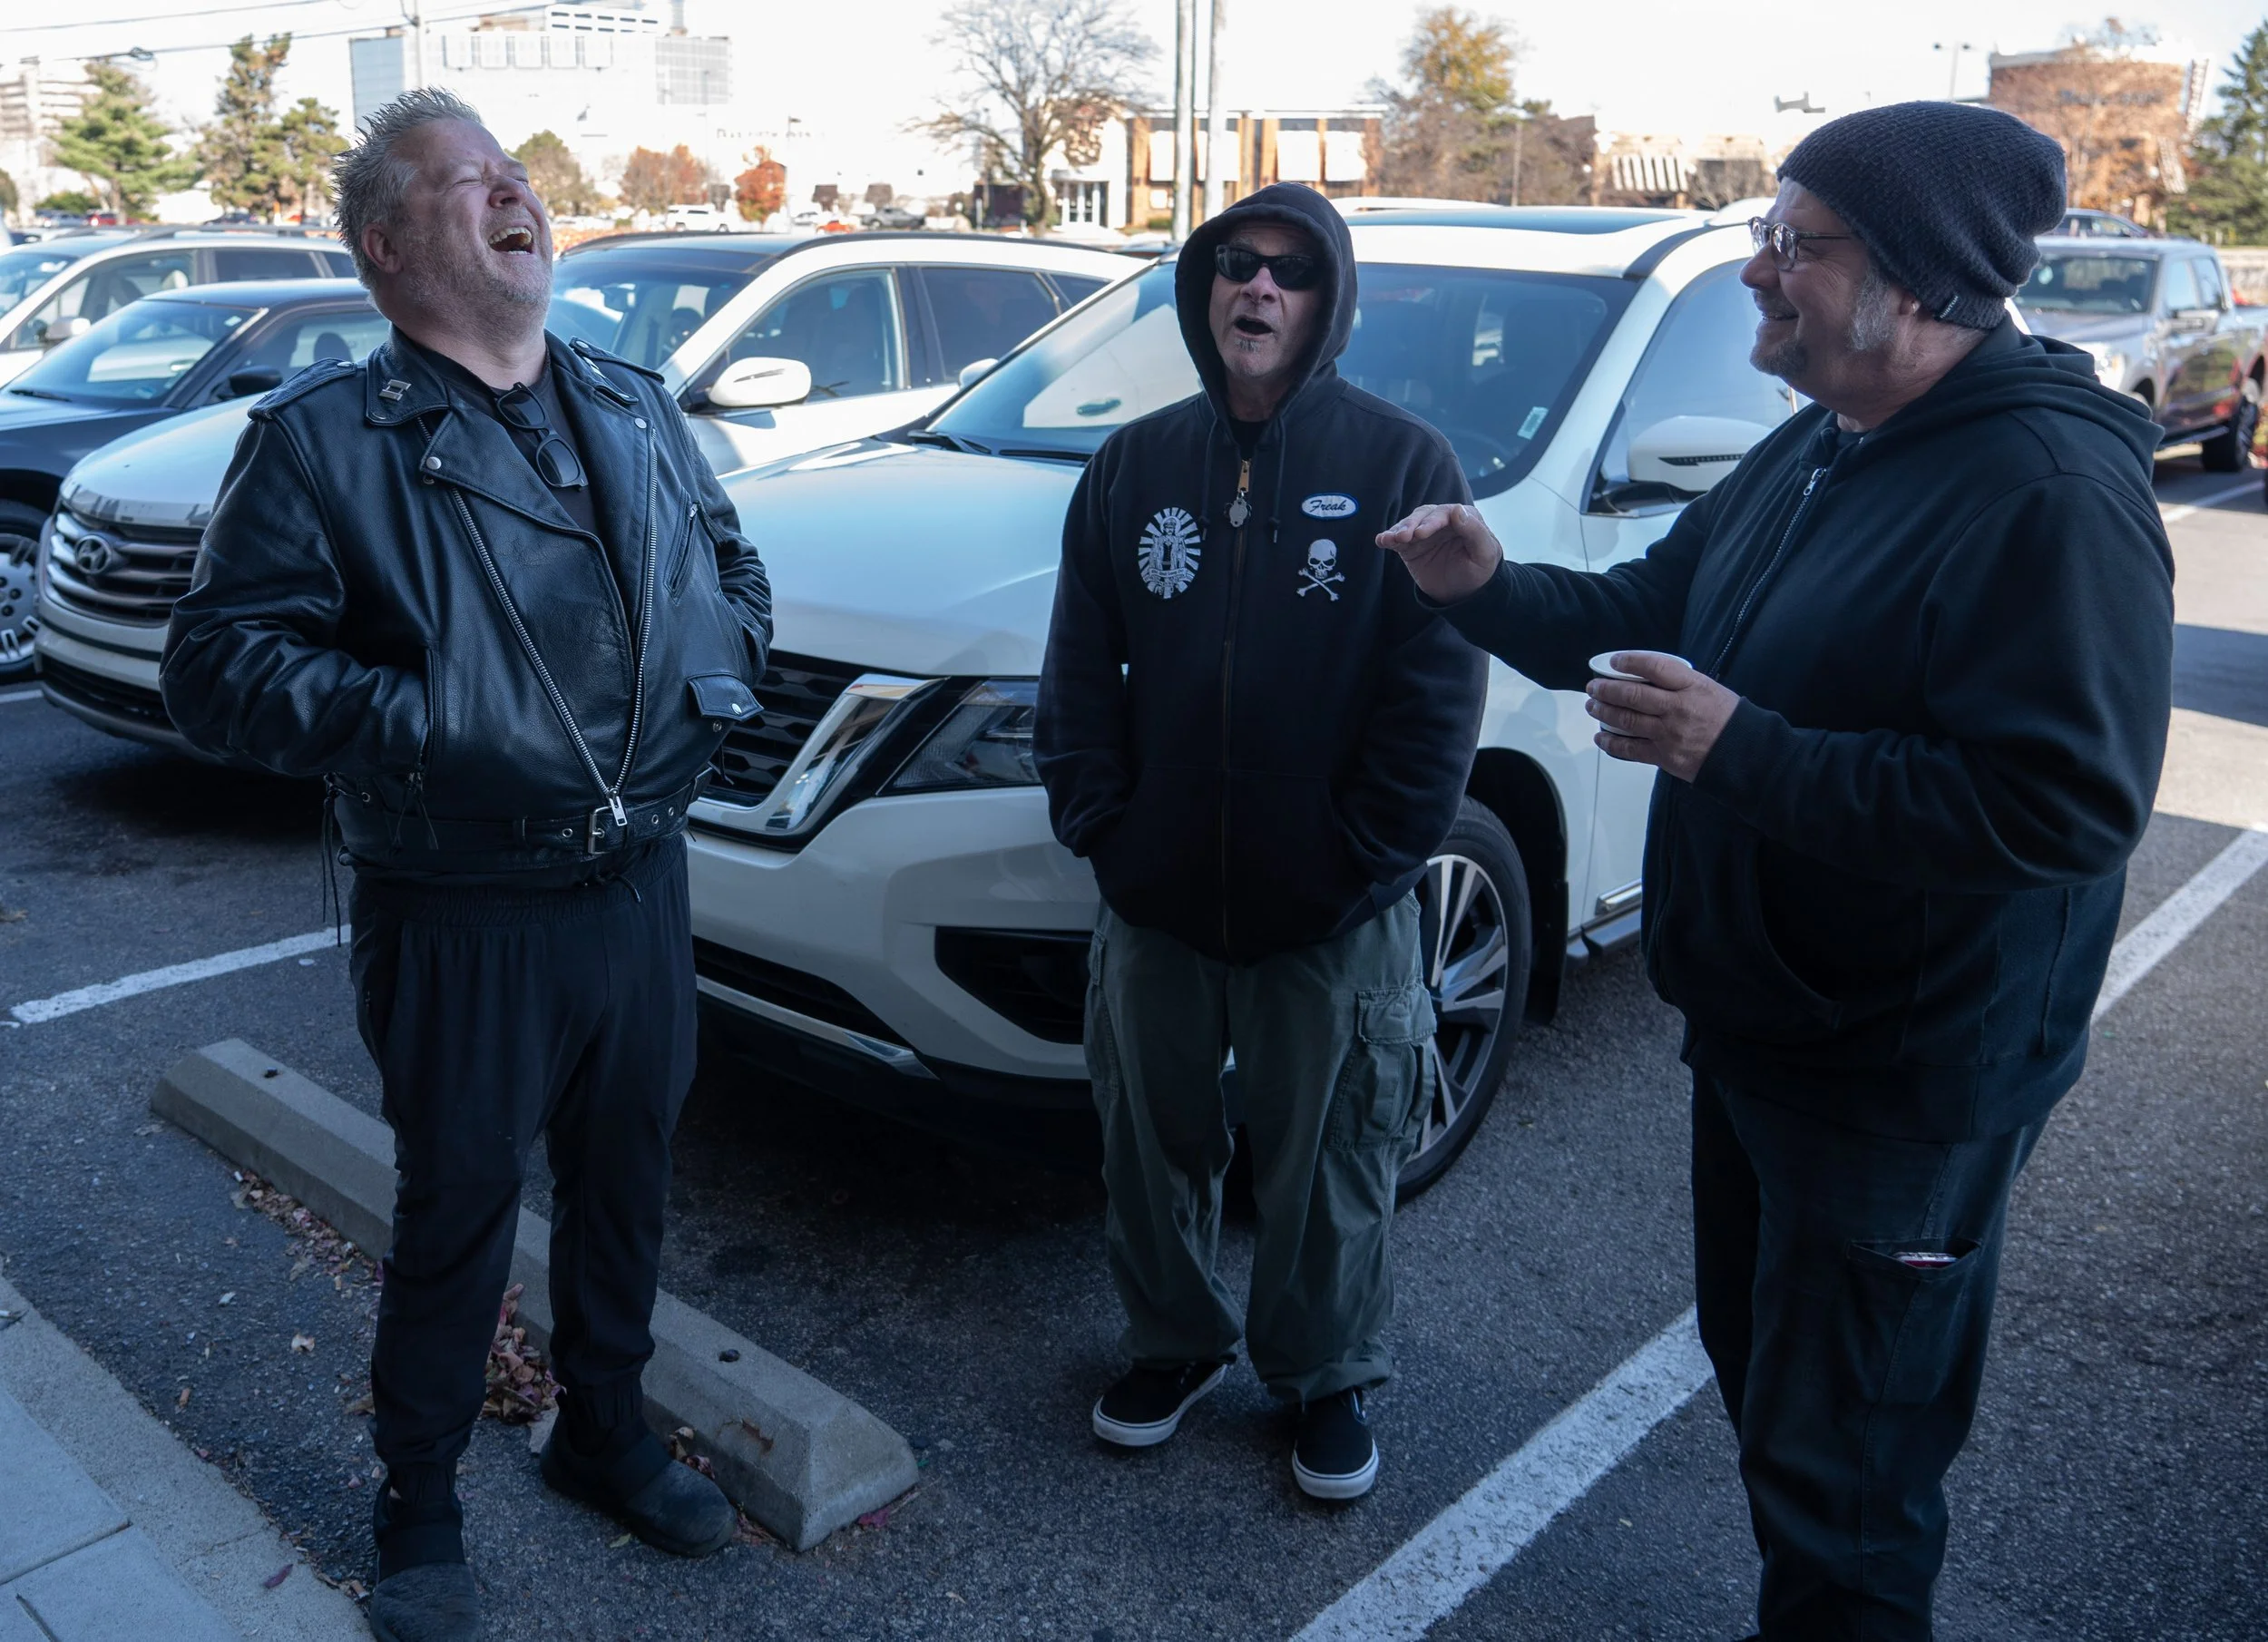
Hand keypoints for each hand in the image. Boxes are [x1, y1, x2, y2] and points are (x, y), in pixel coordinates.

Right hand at [1375, 503, 1502, 603]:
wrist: (1465, 593)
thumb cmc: (1479, 571)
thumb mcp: (1485, 554)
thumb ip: (1475, 531)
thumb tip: (1457, 510)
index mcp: (1464, 518)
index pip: (1446, 514)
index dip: (1433, 521)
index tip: (1421, 533)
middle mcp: (1442, 520)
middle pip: (1424, 516)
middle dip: (1412, 525)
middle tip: (1404, 537)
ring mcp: (1424, 532)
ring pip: (1409, 525)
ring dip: (1398, 530)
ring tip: (1390, 539)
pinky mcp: (1410, 546)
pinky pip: (1397, 540)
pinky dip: (1388, 538)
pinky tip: (1381, 541)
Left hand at [1586, 652, 1739, 781]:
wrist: (1745, 754)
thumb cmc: (1727, 718)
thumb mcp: (1708, 689)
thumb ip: (1679, 683)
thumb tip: (1646, 676)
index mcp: (1692, 686)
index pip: (1655, 667)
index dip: (1630, 661)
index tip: (1614, 661)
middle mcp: (1678, 708)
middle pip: (1633, 695)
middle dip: (1607, 689)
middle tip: (1593, 686)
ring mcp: (1669, 734)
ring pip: (1627, 720)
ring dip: (1604, 712)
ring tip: (1592, 706)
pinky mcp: (1664, 757)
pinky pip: (1631, 749)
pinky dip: (1611, 743)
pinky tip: (1601, 737)